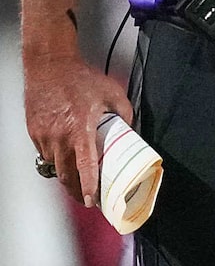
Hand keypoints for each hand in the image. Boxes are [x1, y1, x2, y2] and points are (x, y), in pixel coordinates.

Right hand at [25, 51, 133, 206]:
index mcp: (80, 129)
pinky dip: (55, 160)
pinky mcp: (34, 131)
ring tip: (78, 182)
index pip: (84, 166)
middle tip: (88, 198)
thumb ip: (125, 114)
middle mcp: (59, 135)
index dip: (89, 186)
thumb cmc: (78, 77)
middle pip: (66, 174)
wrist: (49, 65)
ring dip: (66, 176)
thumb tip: (130, 130)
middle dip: (77, 190)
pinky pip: (45, 153)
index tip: (93, 200)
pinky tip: (65, 159)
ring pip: (54, 165)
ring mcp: (44, 134)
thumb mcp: (112, 93)